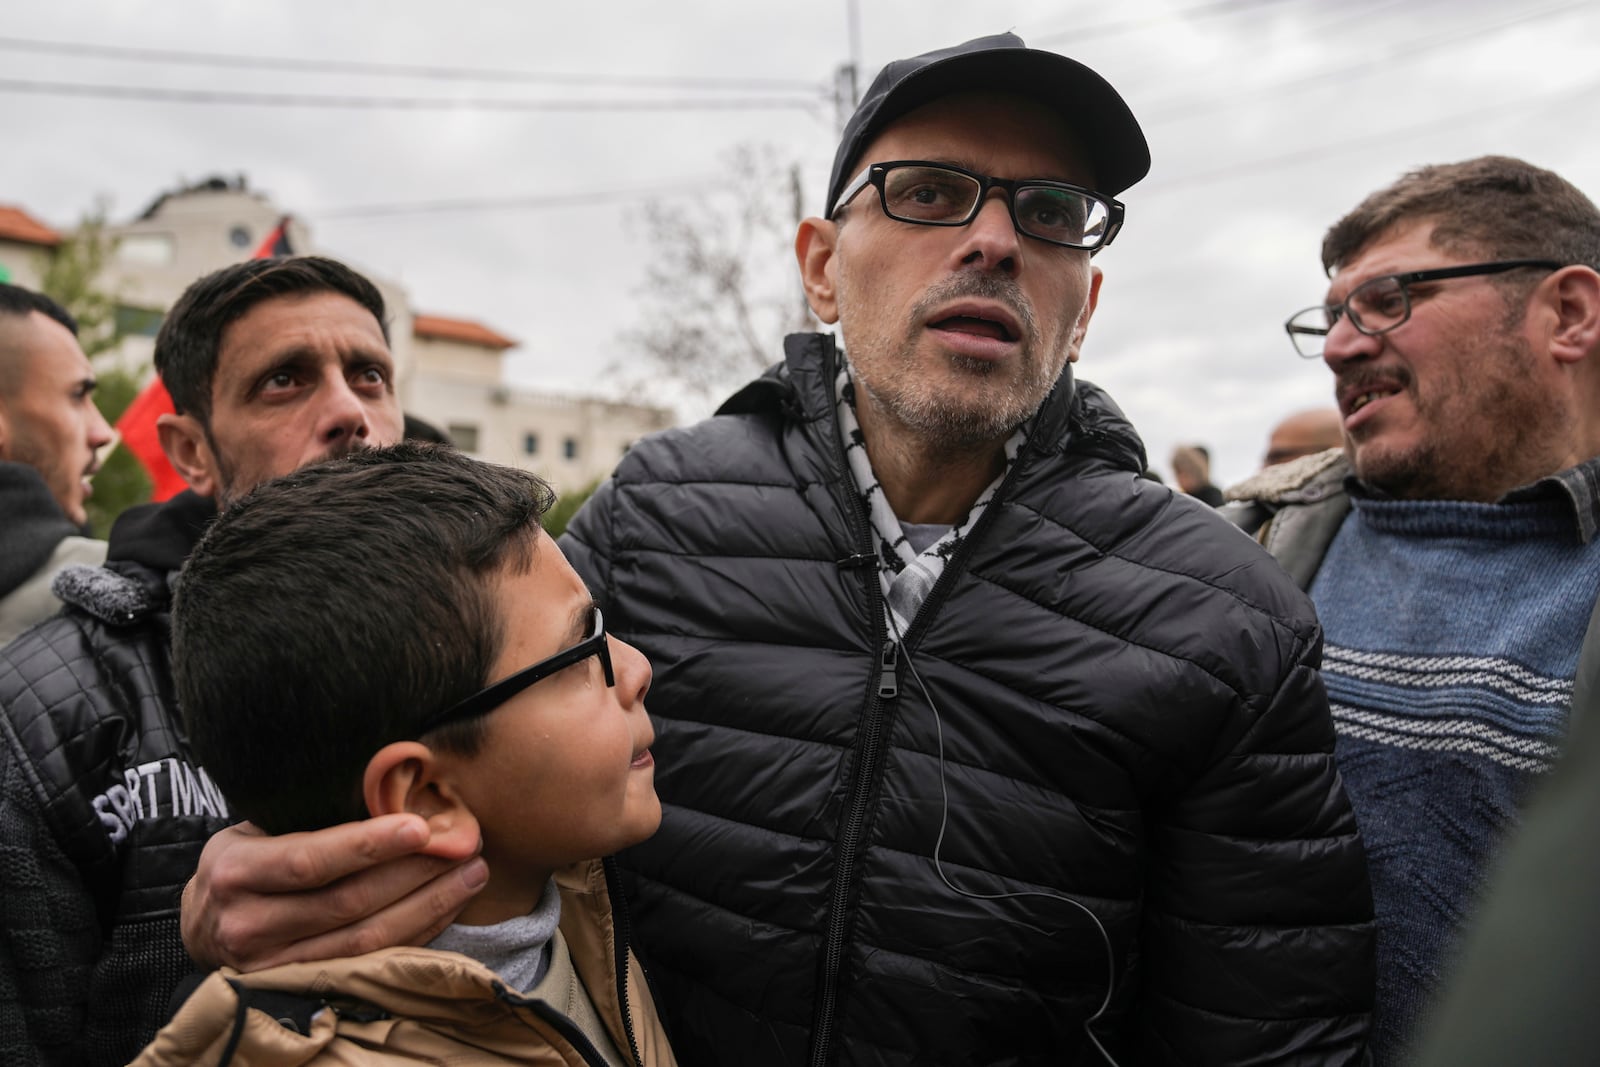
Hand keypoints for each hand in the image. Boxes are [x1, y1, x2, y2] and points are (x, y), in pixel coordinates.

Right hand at [182, 813, 487, 970]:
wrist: (203, 926)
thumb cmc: (245, 861)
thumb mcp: (256, 830)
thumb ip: (309, 817)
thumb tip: (390, 784)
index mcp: (236, 873)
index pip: (310, 861)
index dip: (368, 845)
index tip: (421, 827)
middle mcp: (249, 926)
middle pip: (349, 903)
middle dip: (416, 872)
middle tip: (465, 843)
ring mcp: (273, 967)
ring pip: (367, 940)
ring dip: (428, 904)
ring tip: (471, 873)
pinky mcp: (300, 989)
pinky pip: (371, 962)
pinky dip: (417, 934)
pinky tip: (447, 906)